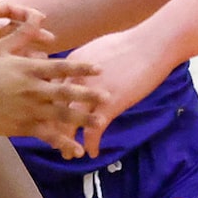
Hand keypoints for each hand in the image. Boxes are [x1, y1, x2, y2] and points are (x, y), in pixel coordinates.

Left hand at [0, 1, 45, 82]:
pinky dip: (10, 66)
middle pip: (9, 30)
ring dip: (24, 52)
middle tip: (50, 42)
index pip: (5, 10)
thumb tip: (9, 25)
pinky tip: (24, 71)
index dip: (23, 14)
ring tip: (42, 59)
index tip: (40, 19)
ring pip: (6, 48)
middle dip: (29, 35)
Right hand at [0, 27, 101, 149]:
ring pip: (61, 115)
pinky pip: (47, 135)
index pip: (60, 67)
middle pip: (66, 92)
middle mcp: (32, 89)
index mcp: (28, 69)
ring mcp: (29, 109)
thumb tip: (38, 16)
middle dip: (88, 95)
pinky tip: (76, 150)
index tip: (99, 69)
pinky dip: (62, 142)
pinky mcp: (23, 127)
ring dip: (82, 119)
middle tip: (107, 97)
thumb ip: (21, 34)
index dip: (81, 68)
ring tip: (99, 122)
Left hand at [59, 23, 179, 158]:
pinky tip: (92, 153)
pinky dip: (91, 144)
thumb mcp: (96, 50)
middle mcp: (74, 81)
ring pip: (70, 123)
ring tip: (67, 153)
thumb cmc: (129, 45)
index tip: (45, 120)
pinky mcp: (109, 105)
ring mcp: (90, 94)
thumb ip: (82, 67)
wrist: (152, 44)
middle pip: (53, 110)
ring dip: (67, 142)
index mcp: (70, 67)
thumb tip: (78, 75)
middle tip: (51, 141)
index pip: (48, 93)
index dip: (46, 109)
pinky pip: (94, 130)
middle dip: (50, 128)